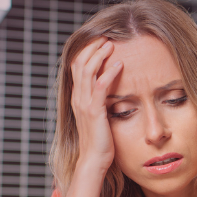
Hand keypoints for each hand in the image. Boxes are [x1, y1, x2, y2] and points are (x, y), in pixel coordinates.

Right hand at [69, 37, 122, 174]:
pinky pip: (100, 87)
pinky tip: (119, 65)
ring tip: (111, 44)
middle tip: (106, 36)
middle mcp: (78, 98)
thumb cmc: (100, 141)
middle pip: (79, 63)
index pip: (77, 67)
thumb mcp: (99, 117)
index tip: (100, 41)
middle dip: (92, 47)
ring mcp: (84, 104)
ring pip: (87, 71)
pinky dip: (109, 73)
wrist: (93, 160)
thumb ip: (100, 102)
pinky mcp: (94, 112)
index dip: (87, 52)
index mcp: (78, 98)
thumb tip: (110, 92)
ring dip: (99, 55)